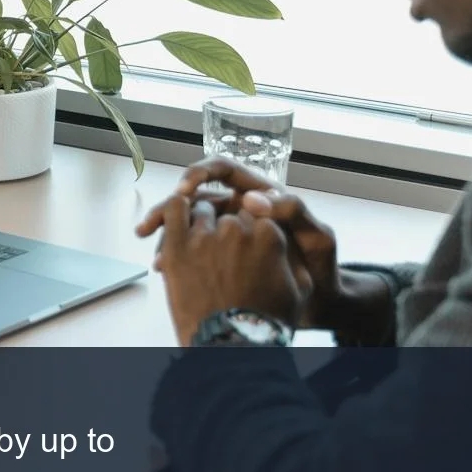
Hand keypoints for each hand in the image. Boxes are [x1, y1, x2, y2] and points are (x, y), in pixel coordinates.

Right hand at [135, 158, 340, 325]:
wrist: (321, 302)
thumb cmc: (322, 266)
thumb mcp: (316, 237)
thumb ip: (292, 212)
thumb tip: (252, 199)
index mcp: (259, 194)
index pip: (223, 169)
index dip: (200, 173)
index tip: (185, 189)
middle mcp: (238, 208)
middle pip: (195, 197)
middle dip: (167, 209)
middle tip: (149, 227)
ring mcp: (227, 232)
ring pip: (188, 224)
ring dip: (165, 236)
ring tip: (156, 258)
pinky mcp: (220, 254)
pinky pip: (193, 249)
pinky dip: (176, 256)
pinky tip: (164, 269)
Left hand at [147, 190, 307, 345]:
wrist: (230, 346)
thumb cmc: (263, 323)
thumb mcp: (297, 290)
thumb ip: (293, 258)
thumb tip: (284, 242)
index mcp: (268, 236)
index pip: (257, 216)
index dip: (250, 230)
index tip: (245, 245)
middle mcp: (237, 230)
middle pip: (228, 215)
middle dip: (226, 230)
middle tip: (221, 253)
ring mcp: (205, 237)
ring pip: (201, 211)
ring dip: (201, 223)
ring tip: (199, 245)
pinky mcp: (177, 246)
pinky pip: (173, 209)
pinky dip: (175, 208)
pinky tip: (177, 214)